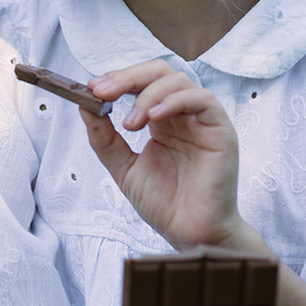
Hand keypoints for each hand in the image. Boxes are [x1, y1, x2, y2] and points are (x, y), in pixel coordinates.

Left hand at [84, 60, 249, 249]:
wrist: (189, 234)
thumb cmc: (164, 203)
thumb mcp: (123, 167)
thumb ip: (104, 138)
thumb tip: (85, 106)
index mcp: (161, 119)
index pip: (141, 82)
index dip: (116, 79)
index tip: (91, 89)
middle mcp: (182, 115)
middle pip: (158, 72)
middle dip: (126, 77)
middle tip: (102, 92)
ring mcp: (202, 120)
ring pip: (178, 81)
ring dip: (147, 95)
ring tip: (130, 124)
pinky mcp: (221, 130)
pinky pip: (202, 100)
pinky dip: (174, 101)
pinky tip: (154, 118)